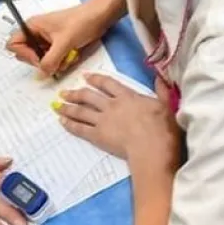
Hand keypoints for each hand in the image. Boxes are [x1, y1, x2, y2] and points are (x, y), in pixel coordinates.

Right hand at [6, 5, 108, 76]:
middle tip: (54, 60)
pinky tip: (72, 55)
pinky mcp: (57, 46)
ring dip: (54, 63)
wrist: (101, 16)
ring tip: (67, 56)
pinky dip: (61, 62)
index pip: (14, 45)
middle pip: (26, 55)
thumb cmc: (82, 21)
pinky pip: (52, 60)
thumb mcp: (64, 42)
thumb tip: (42, 74)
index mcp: (32, 26)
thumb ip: (50, 60)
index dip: (24, 54)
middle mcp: (36, 33)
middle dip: (41, 61)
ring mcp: (47, 40)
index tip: (39, 58)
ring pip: (41, 60)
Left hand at [56, 74, 180, 165]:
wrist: (151, 148)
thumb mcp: (166, 105)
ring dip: (68, 107)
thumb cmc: (162, 128)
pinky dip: (70, 124)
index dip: (95, 79)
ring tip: (57, 105)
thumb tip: (161, 78)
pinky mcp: (98, 136)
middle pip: (88, 96)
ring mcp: (103, 120)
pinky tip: (62, 122)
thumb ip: (162, 91)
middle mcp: (112, 105)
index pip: (108, 83)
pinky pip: (80, 128)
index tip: (85, 76)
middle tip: (63, 92)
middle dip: (75, 93)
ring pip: (81, 111)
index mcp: (128, 96)